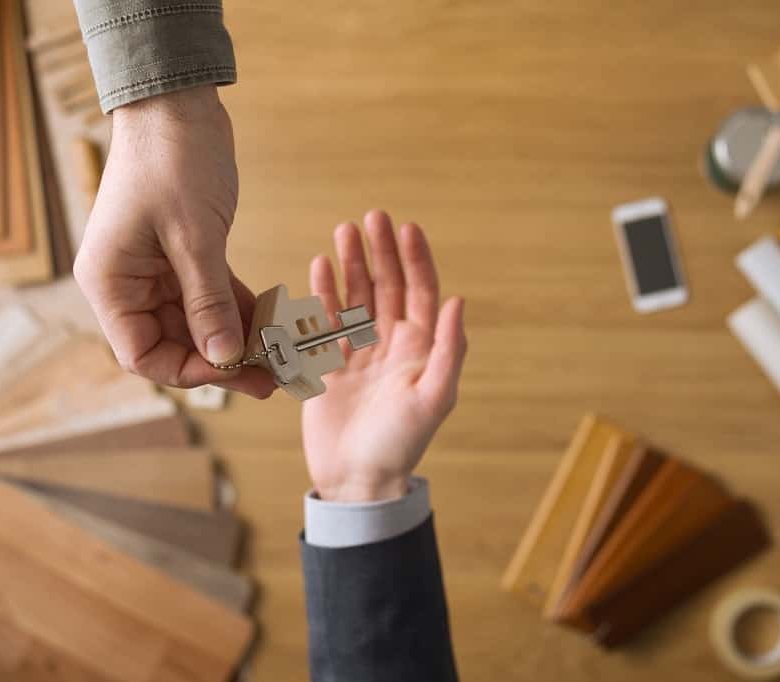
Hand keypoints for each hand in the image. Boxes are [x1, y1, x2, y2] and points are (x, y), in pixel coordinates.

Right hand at [73, 86, 273, 397]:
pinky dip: (240, 310)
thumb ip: (207, 300)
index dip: (188, 370)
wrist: (178, 104)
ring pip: (198, 324)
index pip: (142, 355)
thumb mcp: (194, 236)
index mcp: (111, 283)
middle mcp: (128, 283)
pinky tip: (275, 323)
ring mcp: (156, 271)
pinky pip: (212, 296)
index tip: (235, 368)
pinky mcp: (184, 256)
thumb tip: (224, 356)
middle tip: (272, 377)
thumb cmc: (172, 160)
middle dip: (222, 360)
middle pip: (174, 344)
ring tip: (281, 358)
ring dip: (236, 339)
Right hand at [302, 211, 466, 501]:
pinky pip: (326, 320)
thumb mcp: (434, 398)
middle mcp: (392, 344)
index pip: (422, 292)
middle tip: (372, 217)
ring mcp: (360, 352)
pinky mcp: (329, 364)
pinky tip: (320, 266)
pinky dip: (324, 294)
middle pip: (388, 286)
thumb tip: (459, 301)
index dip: (416, 259)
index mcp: (422, 349)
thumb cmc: (401, 444)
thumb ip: (449, 350)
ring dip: (352, 265)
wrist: (356, 480)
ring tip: (343, 231)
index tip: (407, 227)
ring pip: (356, 297)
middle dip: (381, 252)